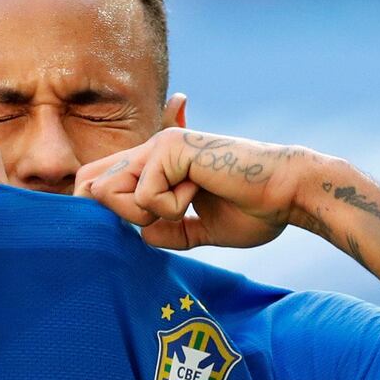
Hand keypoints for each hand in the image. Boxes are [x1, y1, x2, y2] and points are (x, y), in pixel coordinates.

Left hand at [74, 128, 309, 249]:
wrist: (288, 195)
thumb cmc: (254, 210)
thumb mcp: (199, 230)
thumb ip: (168, 232)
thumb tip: (140, 235)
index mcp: (155, 165)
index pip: (97, 180)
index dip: (95, 207)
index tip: (119, 227)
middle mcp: (151, 150)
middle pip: (91, 186)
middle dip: (120, 215)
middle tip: (167, 215)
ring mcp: (158, 145)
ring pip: (112, 193)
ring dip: (148, 214)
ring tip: (190, 201)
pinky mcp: (170, 147)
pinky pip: (146, 197)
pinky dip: (172, 208)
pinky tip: (201, 191)